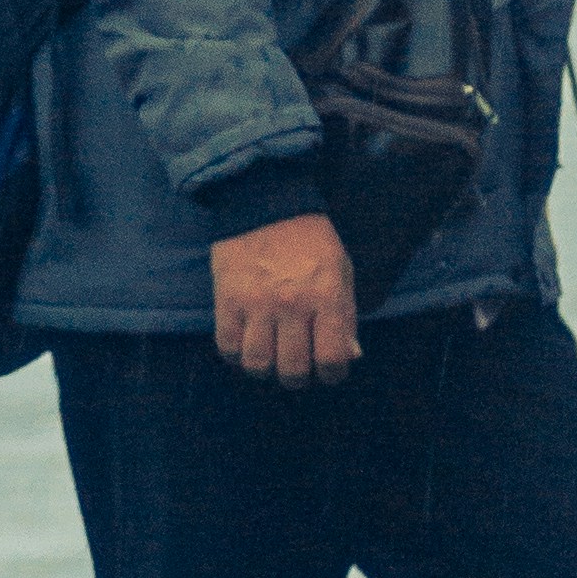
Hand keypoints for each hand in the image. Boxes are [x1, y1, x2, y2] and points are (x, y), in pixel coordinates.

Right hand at [211, 212, 357, 383]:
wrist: (265, 200)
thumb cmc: (309, 240)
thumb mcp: (340, 270)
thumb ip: (345, 315)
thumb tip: (349, 356)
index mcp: (327, 296)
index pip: (332, 359)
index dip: (332, 374)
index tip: (326, 369)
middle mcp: (293, 304)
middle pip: (293, 369)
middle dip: (297, 377)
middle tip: (296, 366)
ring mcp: (257, 303)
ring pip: (258, 364)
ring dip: (265, 369)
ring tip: (269, 356)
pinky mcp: (227, 298)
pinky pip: (227, 346)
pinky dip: (236, 353)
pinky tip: (245, 342)